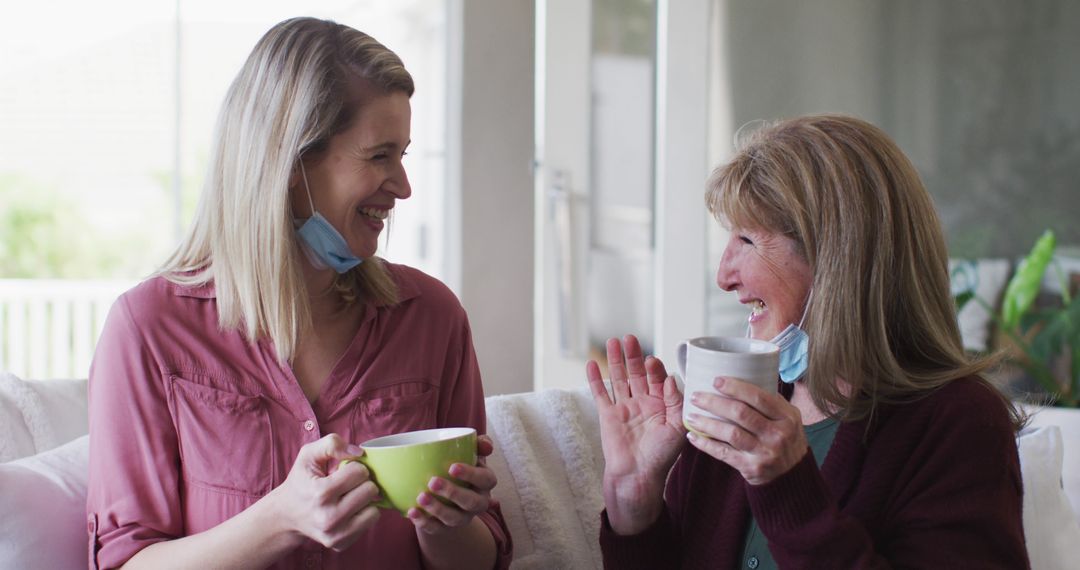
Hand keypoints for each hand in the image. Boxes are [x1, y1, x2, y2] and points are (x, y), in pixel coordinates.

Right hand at [270, 434, 381, 550]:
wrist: (287, 514)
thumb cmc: (301, 481)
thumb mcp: (308, 455)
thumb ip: (332, 444)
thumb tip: (359, 453)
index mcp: (320, 493)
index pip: (359, 472)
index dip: (354, 467)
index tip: (343, 471)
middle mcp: (328, 517)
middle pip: (370, 490)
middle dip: (362, 483)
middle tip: (347, 485)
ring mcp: (334, 534)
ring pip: (374, 510)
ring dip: (364, 500)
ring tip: (348, 497)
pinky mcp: (340, 544)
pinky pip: (370, 523)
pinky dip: (363, 514)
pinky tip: (349, 510)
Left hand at [408, 434, 496, 533]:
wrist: (449, 495)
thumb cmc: (460, 468)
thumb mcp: (471, 453)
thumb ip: (479, 444)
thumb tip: (486, 445)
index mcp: (484, 483)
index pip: (486, 480)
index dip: (471, 475)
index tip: (452, 467)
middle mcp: (477, 502)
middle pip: (472, 502)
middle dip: (454, 493)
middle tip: (433, 481)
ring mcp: (462, 517)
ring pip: (454, 518)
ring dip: (438, 509)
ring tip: (421, 497)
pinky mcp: (446, 529)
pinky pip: (437, 529)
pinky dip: (424, 522)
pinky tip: (412, 512)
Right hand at [586, 334, 684, 533]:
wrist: (638, 476)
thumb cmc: (661, 457)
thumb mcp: (677, 428)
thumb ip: (675, 402)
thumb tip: (671, 378)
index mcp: (662, 404)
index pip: (658, 378)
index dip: (655, 369)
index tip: (652, 361)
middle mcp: (643, 402)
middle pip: (637, 373)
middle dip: (634, 356)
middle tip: (631, 338)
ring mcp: (624, 407)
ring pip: (619, 378)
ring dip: (616, 360)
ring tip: (613, 341)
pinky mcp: (608, 415)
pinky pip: (600, 394)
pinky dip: (595, 379)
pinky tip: (591, 363)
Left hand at [685, 376, 806, 484]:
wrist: (793, 474)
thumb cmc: (785, 439)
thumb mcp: (789, 418)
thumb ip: (772, 400)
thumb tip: (746, 376)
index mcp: (786, 417)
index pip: (759, 397)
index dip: (735, 387)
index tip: (716, 380)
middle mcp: (777, 434)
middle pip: (741, 413)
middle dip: (714, 403)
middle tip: (696, 396)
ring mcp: (765, 452)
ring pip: (731, 433)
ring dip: (707, 423)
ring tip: (691, 416)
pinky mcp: (752, 467)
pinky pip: (724, 453)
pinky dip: (706, 444)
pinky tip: (693, 436)